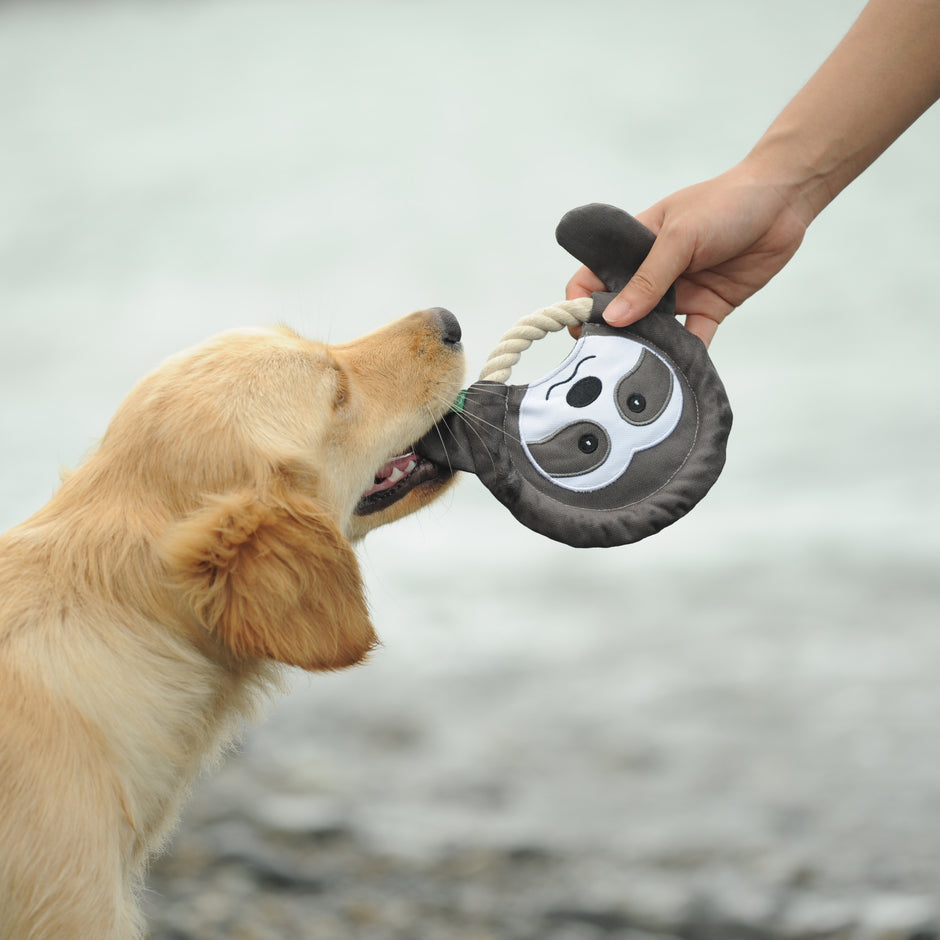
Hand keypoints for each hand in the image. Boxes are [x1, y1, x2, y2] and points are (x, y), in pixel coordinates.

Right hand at [565, 162, 810, 346]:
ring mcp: (681, 292)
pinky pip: (693, 338)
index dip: (580, 302)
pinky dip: (686, 355)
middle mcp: (653, 272)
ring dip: (647, 347)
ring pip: (654, 328)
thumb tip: (613, 318)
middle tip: (606, 357)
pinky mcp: (710, 307)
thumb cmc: (726, 203)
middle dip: (612, 333)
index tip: (578, 327)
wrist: (785, 200)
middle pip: (621, 310)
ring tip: (637, 369)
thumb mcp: (679, 237)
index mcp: (634, 246)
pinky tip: (677, 372)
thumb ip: (648, 280)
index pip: (593, 277)